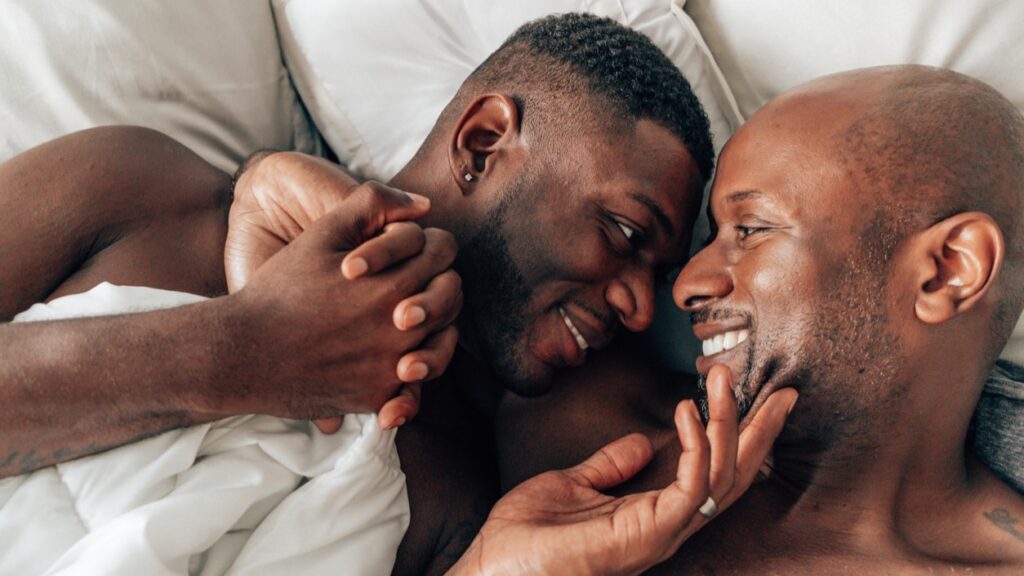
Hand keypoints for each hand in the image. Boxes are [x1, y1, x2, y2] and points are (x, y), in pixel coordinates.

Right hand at [224, 152, 461, 429]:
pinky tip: (394, 366)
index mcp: (396, 280)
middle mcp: (403, 325)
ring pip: (441, 345)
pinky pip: (414, 389)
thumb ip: (373, 205)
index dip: (428, 246)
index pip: (443, 253)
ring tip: (406, 324)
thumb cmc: (280, 290)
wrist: (241, 352)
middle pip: (451, 297)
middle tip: (412, 288)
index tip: (410, 253)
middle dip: (438, 285)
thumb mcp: (322, 233)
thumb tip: (423, 205)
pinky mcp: (378, 396)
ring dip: (433, 331)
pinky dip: (410, 378)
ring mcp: (393, 364)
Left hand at [448, 366, 797, 575]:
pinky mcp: (650, 532)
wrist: (494, 570)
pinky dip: (696, 445)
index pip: (711, 474)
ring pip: (720, 476)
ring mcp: (661, 532)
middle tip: (784, 393)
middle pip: (732, 478)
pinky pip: (691, 485)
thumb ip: (609, 466)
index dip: (737, 438)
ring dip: (728, 423)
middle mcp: (667, 525)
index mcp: (652, 514)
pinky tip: (689, 411)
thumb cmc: (527, 537)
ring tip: (724, 379)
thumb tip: (641, 444)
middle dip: (759, 434)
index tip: (756, 401)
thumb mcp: (572, 484)